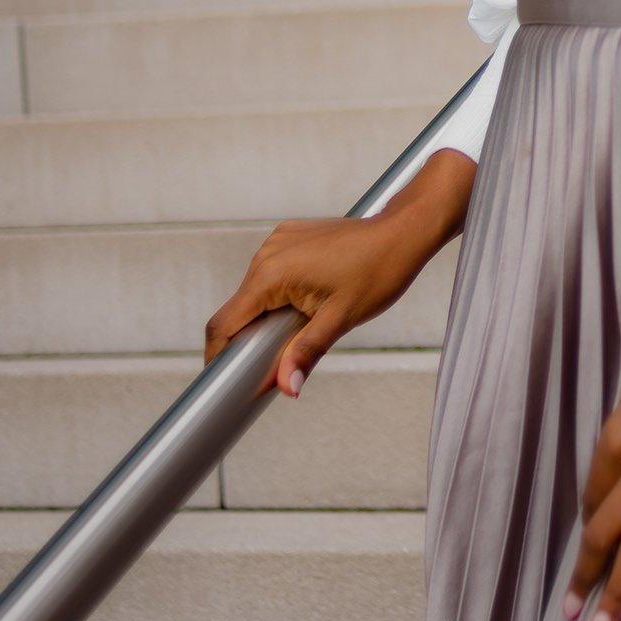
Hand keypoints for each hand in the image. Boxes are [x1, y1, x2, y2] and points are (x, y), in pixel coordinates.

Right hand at [202, 151, 475, 395]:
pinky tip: (305, 304)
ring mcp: (276, 242)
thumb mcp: (340, 320)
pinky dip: (279, 294)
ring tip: (295, 332)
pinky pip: (271, 273)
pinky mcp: (288, 237)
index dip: (218, 355)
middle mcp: (266, 254)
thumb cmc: (378, 271)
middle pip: (239, 309)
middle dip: (248, 339)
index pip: (225, 322)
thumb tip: (287, 388)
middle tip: (267, 367)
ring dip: (266, 316)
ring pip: (255, 292)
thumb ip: (305, 353)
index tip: (222, 380)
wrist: (402, 233)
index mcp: (270, 274)